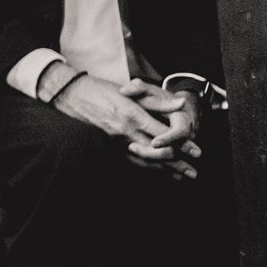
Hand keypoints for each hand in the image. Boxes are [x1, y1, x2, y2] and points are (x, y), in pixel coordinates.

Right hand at [49, 74, 196, 179]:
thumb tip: (181, 104)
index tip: (196, 151)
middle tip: (193, 172)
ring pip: (145, 160)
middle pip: (158, 152)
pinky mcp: (109, 145)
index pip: (164, 135)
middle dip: (178, 164)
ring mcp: (116, 141)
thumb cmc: (100, 89)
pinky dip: (147, 168)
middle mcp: (125, 132)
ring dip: (165, 170)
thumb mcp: (130, 92)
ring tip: (180, 177)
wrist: (70, 95)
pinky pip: (131, 161)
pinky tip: (157, 172)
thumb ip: (157, 101)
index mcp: (133, 115)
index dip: (182, 145)